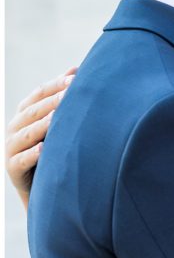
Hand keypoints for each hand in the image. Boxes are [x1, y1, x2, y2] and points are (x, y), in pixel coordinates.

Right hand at [6, 68, 76, 207]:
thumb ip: (63, 98)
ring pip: (26, 134)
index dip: (56, 85)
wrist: (44, 188)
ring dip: (42, 126)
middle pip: (33, 111)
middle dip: (53, 101)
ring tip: (57, 118)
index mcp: (25, 113)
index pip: (39, 94)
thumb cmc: (55, 150)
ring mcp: (11, 148)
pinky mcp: (12, 169)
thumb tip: (76, 69)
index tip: (77, 79)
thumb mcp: (58, 124)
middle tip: (72, 94)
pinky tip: (44, 150)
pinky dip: (32, 155)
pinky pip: (21, 161)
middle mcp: (15, 127)